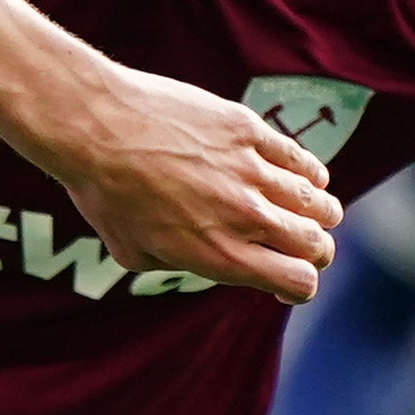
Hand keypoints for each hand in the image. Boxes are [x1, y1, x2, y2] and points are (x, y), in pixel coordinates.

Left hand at [42, 61, 340, 300]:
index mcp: (219, 257)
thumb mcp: (133, 252)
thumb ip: (177, 262)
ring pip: (318, 202)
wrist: (95, 127)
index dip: (300, 287)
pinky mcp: (249, 131)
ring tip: (308, 210)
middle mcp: (245, 219)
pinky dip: (311, 174)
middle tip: (303, 245)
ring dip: (319, 212)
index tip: (285, 281)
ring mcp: (251, 172)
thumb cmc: (103, 193)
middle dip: (316, 251)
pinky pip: (302, 159)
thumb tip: (197, 258)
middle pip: (317, 245)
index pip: (299, 282)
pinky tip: (305, 176)